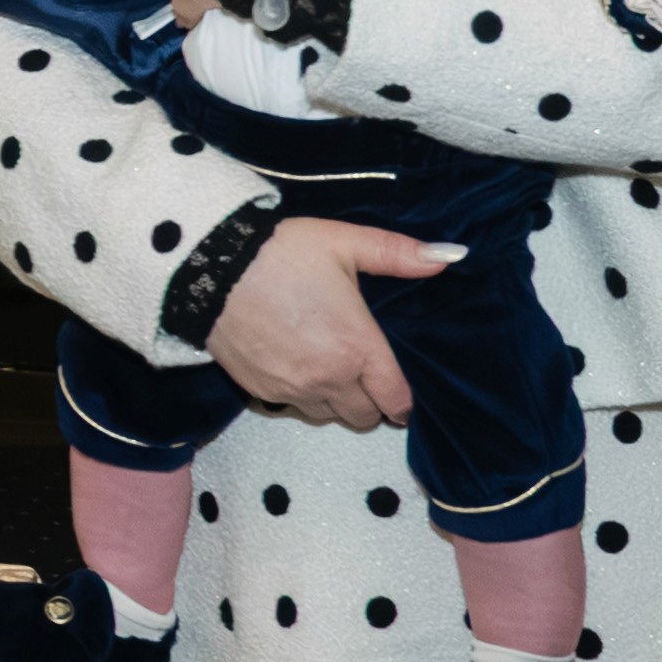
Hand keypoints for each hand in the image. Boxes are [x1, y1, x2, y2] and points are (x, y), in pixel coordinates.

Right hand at [206, 220, 452, 428]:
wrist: (210, 268)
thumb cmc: (282, 253)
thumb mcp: (345, 243)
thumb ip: (399, 255)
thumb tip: (452, 256)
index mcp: (359, 348)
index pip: (395, 398)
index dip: (403, 403)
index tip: (400, 397)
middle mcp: (330, 378)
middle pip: (364, 417)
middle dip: (370, 403)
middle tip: (364, 377)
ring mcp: (292, 389)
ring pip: (328, 416)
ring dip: (336, 402)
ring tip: (329, 371)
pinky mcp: (260, 390)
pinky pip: (293, 407)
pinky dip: (302, 395)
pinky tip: (295, 366)